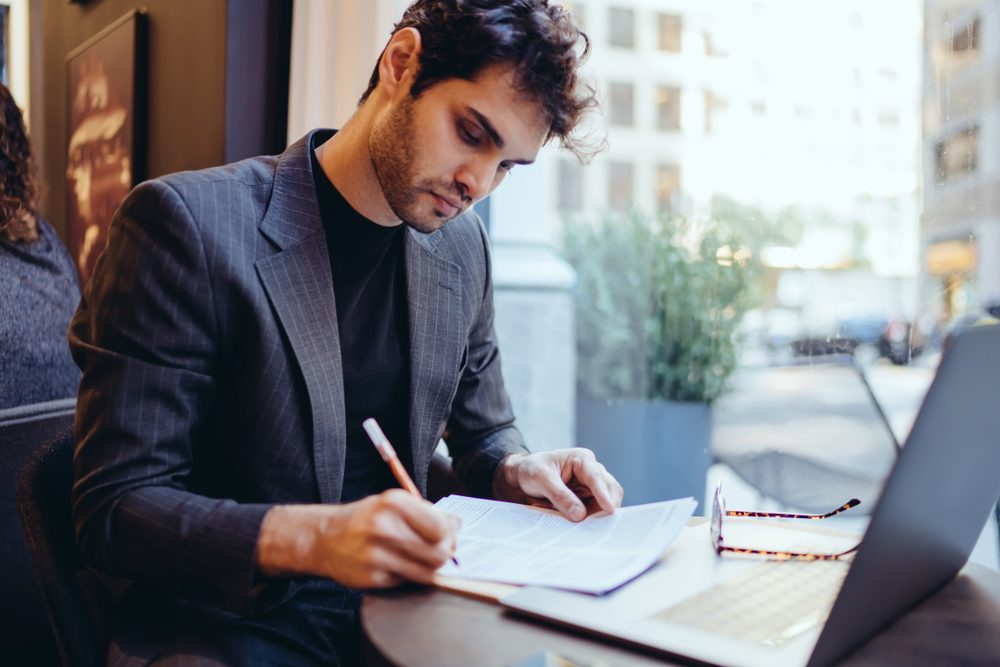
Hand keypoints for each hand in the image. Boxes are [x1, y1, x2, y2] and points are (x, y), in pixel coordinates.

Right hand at [257, 489, 460, 588]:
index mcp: (393, 502)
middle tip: (440, 552)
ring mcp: (376, 554)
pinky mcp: (371, 577)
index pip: (441, 526)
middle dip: (445, 555)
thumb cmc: (367, 519)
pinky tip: (397, 566)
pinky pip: (407, 582)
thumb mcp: (394, 504)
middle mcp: (384, 526)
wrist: (324, 538)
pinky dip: (408, 576)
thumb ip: (427, 513)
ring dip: (430, 569)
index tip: (448, 536)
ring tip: (420, 560)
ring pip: (427, 572)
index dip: (450, 535)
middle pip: (438, 553)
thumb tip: (457, 525)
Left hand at [492, 449, 623, 520]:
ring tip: (588, 530)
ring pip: (605, 504)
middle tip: (598, 526)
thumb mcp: (541, 479)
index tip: (610, 510)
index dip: (604, 494)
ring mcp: (591, 487)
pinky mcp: (586, 501)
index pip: (597, 477)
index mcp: (582, 459)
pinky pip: (595, 513)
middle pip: (610, 490)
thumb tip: (580, 515)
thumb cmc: (531, 470)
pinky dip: (591, 521)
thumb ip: (560, 496)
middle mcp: (591, 472)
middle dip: (606, 507)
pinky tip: (584, 529)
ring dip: (599, 516)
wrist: (520, 478)